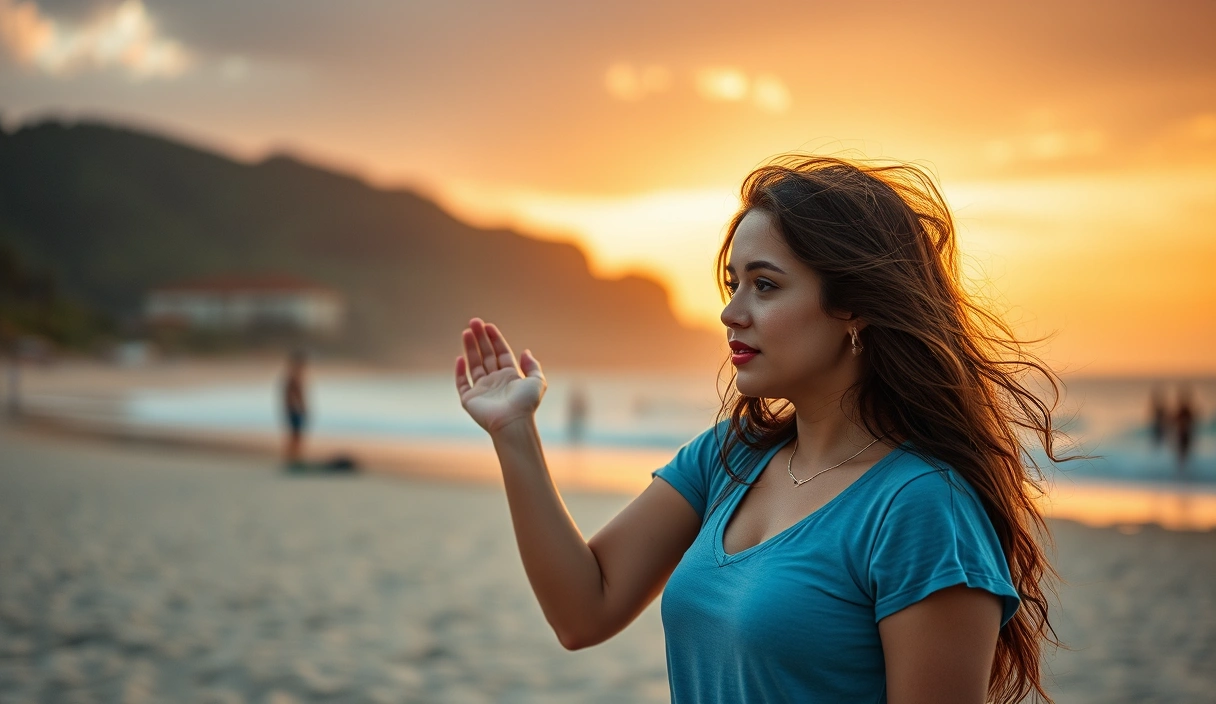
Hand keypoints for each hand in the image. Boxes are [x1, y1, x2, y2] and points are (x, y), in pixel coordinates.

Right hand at [455, 318, 545, 432]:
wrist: (513, 422)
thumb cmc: (526, 404)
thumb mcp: (537, 381)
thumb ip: (532, 365)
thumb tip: (526, 351)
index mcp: (510, 376)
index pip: (501, 353)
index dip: (495, 339)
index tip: (488, 326)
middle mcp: (495, 381)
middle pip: (486, 355)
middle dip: (480, 338)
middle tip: (474, 322)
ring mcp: (482, 390)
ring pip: (474, 364)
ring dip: (470, 348)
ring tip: (466, 332)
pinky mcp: (470, 399)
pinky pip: (462, 383)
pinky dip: (460, 371)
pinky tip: (460, 358)